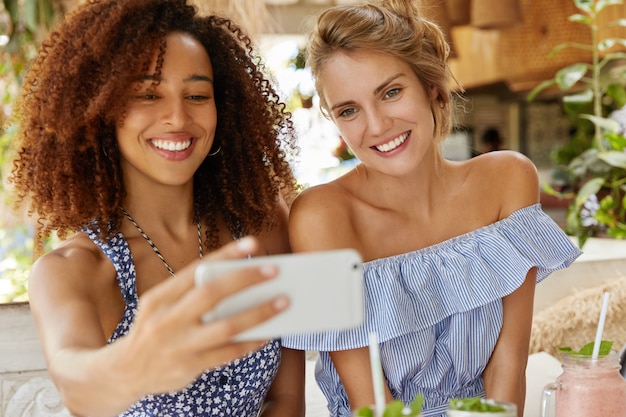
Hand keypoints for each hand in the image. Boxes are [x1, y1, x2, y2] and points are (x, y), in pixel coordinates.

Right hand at [115, 236, 288, 395]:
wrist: (124, 372)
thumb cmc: (153, 329)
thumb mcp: (159, 306)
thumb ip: (190, 293)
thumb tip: (239, 280)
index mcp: (159, 297)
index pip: (197, 269)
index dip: (226, 255)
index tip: (252, 243)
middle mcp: (167, 320)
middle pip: (212, 294)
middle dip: (246, 279)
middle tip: (275, 270)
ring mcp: (178, 345)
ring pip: (227, 326)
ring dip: (259, 313)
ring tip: (283, 302)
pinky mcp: (190, 367)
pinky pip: (229, 353)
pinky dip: (251, 342)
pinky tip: (268, 333)